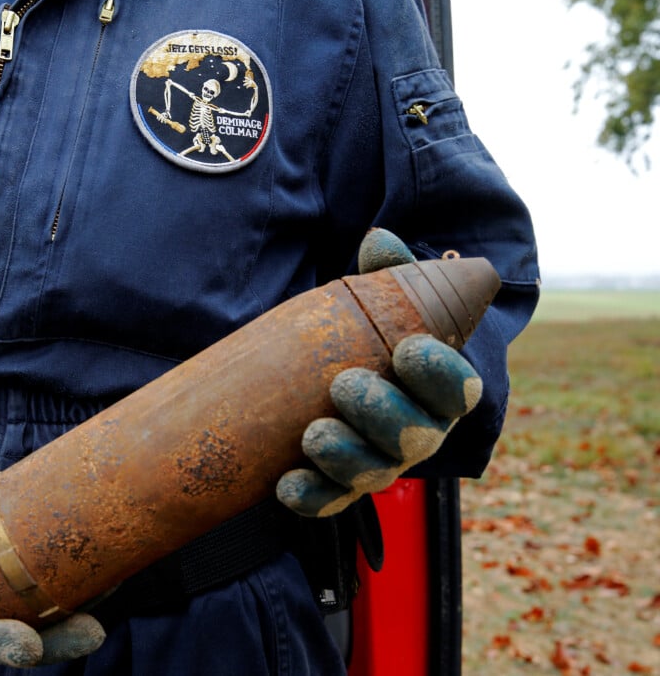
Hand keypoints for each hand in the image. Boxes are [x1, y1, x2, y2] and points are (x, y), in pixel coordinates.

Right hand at [0, 387, 105, 666]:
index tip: (29, 647)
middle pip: (6, 626)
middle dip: (50, 641)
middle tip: (93, 635)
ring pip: (30, 611)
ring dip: (67, 624)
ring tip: (104, 615)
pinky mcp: (16, 551)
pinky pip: (44, 580)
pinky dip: (74, 587)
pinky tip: (107, 579)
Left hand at [275, 229, 482, 516]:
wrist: (331, 380)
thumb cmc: (370, 338)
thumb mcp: (380, 305)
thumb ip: (388, 276)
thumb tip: (378, 241)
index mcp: (439, 389)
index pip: (459, 389)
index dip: (440, 372)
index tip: (407, 348)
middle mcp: (418, 432)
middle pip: (416, 437)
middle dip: (383, 413)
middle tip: (344, 384)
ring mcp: (381, 463)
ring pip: (375, 473)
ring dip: (346, 458)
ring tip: (314, 434)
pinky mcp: (340, 487)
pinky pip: (331, 502)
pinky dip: (311, 498)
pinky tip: (284, 485)